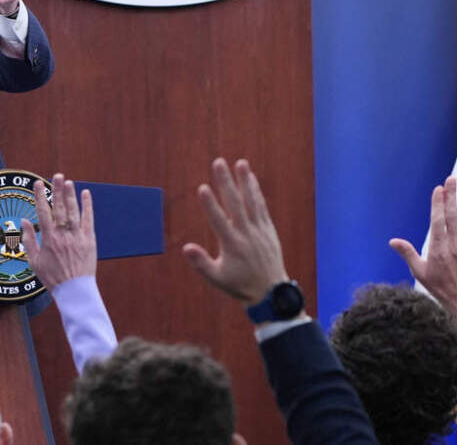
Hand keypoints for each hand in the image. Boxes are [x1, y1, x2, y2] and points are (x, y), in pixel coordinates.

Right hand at [21, 173, 95, 289]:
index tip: (37, 184)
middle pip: (59, 208)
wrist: (74, 290)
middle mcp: (63, 234)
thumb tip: (24, 221)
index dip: (40, 196)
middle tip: (56, 175)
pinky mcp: (89, 239)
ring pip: (73, 211)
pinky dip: (87, 206)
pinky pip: (88, 219)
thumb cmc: (52, 277)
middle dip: (57, 190)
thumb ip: (28, 239)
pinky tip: (86, 194)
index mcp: (48, 239)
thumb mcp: (34, 260)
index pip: (43, 212)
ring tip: (68, 181)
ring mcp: (77, 236)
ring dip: (71, 195)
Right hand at [183, 158, 288, 305]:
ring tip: (240, 163)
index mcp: (232, 245)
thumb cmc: (240, 285)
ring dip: (245, 180)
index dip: (210, 204)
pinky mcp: (268, 229)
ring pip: (252, 201)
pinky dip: (256, 192)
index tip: (202, 188)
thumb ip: (201, 263)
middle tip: (219, 163)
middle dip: (226, 182)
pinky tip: (251, 178)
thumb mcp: (217, 278)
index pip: (218, 221)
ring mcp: (259, 230)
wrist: (271, 292)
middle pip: (235, 204)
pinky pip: (262, 206)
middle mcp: (247, 234)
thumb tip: (185, 248)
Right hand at [390, 177, 456, 341]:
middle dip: (452, 195)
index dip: (438, 203)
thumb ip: (407, 253)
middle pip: (452, 214)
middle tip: (452, 179)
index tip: (439, 189)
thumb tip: (392, 241)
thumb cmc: (439, 287)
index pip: (438, 220)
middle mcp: (453, 243)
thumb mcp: (419, 272)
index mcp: (437, 247)